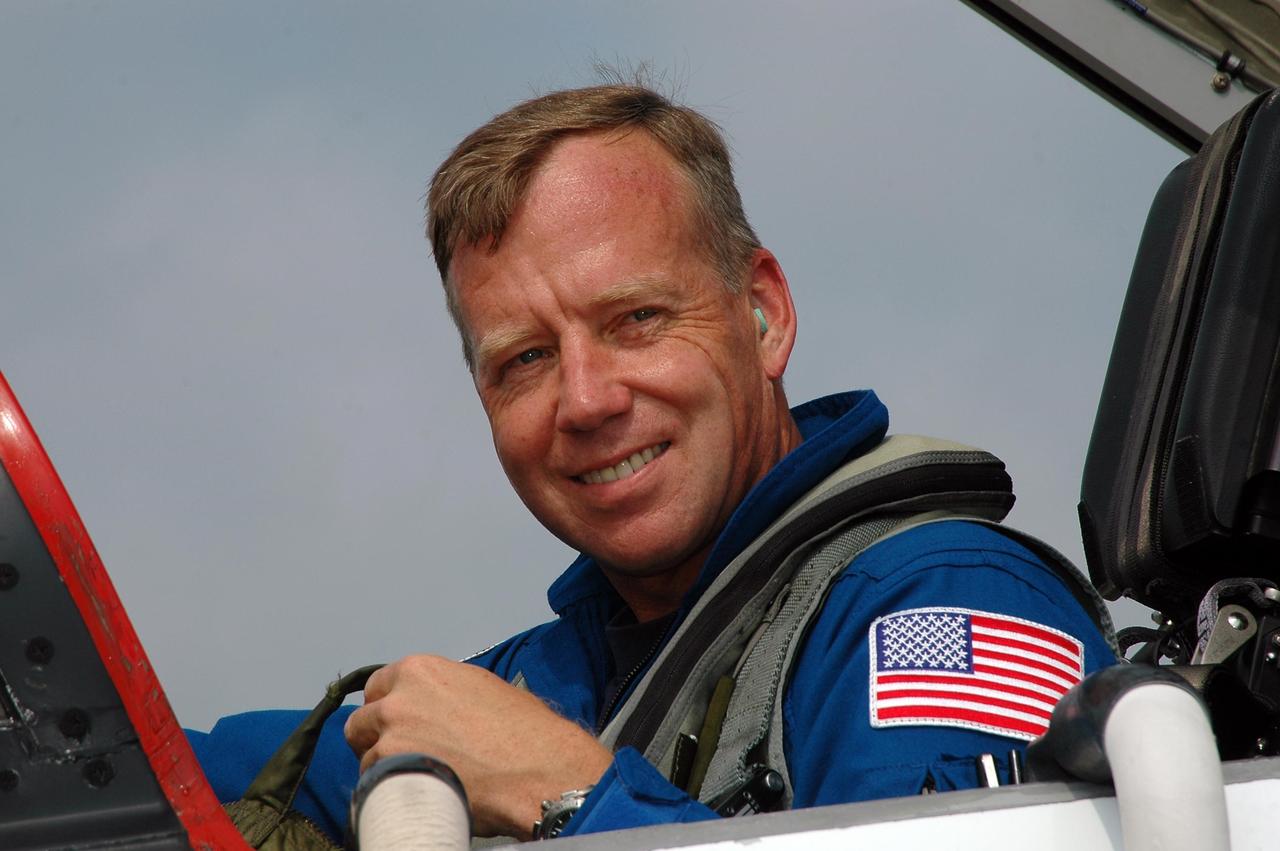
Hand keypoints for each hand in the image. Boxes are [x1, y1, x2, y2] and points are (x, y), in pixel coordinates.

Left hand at [343, 654, 613, 837]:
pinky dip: (392, 792)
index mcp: (421, 670)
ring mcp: (392, 738)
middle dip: (375, 738)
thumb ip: (442, 692)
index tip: (395, 723)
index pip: (377, 686)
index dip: (385, 707)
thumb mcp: (481, 688)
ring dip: (385, 768)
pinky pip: (374, 786)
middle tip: (401, 755)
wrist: (538, 767)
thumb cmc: (523, 731)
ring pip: (366, 757)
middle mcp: (399, 699)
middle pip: (360, 722)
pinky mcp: (393, 774)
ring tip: (420, 778)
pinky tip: (420, 793)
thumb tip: (431, 707)